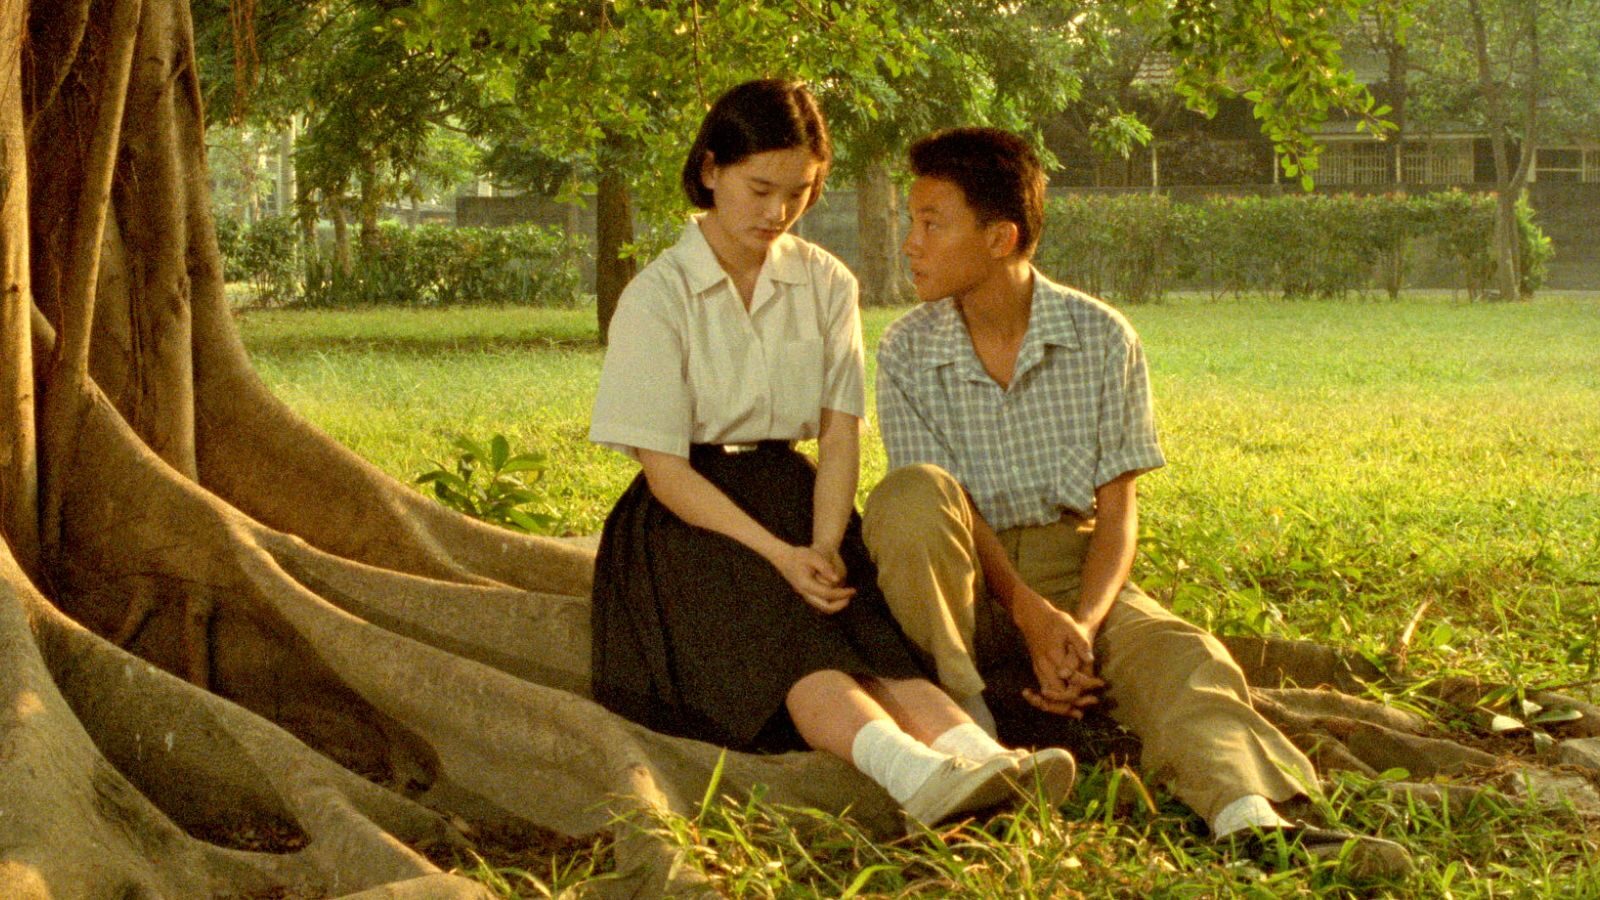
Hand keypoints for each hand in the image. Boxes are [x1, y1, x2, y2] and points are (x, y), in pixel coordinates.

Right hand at [771, 544, 854, 613]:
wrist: (784, 558)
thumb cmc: (799, 555)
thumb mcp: (813, 556)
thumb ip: (825, 567)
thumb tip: (837, 579)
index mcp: (806, 584)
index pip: (828, 594)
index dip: (842, 594)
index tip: (852, 590)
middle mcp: (805, 593)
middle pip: (825, 607)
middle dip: (840, 604)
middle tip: (850, 595)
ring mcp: (805, 595)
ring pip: (823, 608)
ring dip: (836, 605)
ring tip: (846, 595)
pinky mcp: (806, 594)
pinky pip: (820, 604)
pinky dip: (830, 602)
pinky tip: (838, 594)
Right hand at [1013, 592, 1104, 717]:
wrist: (1033, 618)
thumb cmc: (1055, 621)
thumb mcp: (1070, 626)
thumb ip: (1080, 644)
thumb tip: (1090, 660)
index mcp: (1054, 656)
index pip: (1072, 679)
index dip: (1088, 684)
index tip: (1101, 683)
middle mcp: (1045, 667)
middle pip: (1059, 695)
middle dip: (1077, 701)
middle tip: (1094, 700)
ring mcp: (1039, 670)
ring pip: (1049, 699)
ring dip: (1064, 708)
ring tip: (1080, 713)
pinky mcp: (1037, 672)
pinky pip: (1044, 695)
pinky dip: (1054, 704)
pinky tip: (1067, 707)